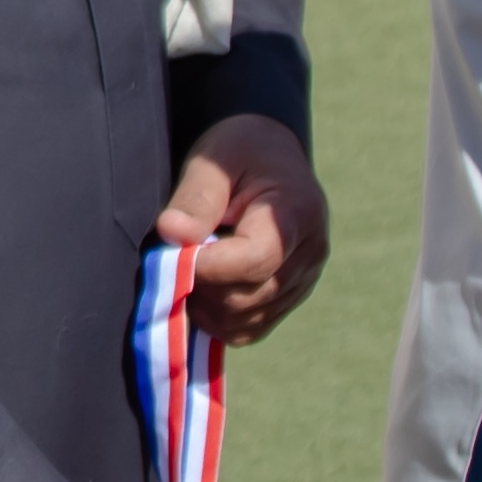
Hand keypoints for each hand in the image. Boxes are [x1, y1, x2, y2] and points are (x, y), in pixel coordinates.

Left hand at [154, 119, 329, 344]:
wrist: (268, 158)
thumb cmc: (239, 151)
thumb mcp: (214, 160)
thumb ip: (195, 197)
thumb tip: (170, 234)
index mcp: (298, 213)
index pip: (255, 259)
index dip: (207, 265)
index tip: (171, 250)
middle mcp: (310, 255)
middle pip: (247, 297)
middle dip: (200, 283)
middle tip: (173, 254)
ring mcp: (303, 282)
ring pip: (244, 320)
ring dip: (205, 303)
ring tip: (190, 263)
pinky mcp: (288, 300)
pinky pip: (247, 329)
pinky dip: (217, 317)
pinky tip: (205, 284)